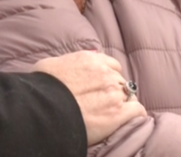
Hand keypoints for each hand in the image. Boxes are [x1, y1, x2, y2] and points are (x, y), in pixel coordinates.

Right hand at [31, 51, 146, 145]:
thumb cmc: (43, 87)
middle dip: (114, 91)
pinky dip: (135, 114)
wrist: (43, 108)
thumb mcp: (52, 64)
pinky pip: (137, 110)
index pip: (112, 66)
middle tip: (103, 103)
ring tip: (113, 114)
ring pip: (129, 96)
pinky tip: (128, 119)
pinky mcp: (118, 113)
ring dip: (123, 103)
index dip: (108, 77)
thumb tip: (70, 65)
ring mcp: (113, 93)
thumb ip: (68, 62)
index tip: (102, 87)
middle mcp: (105, 74)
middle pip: (120, 82)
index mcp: (90, 60)